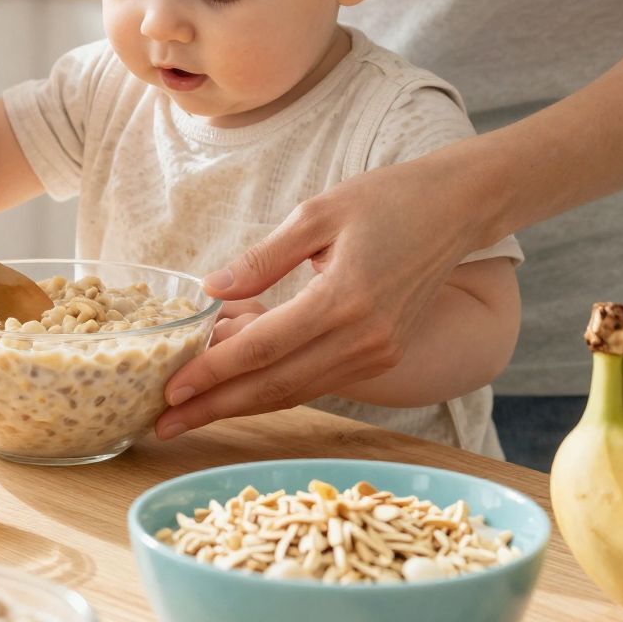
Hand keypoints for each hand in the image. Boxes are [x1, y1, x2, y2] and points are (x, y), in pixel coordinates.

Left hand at [156, 156, 482, 436]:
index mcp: (345, 299)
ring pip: (296, 391)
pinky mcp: (382, 355)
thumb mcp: (317, 213)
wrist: (458, 209)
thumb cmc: (387, 199)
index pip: (263, 348)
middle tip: (164, 423)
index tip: (170, 389)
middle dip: (216, 407)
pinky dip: (274, 388)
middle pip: (275, 385)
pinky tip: (236, 389)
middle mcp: (363, 338)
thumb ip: (262, 257)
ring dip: (240, 405)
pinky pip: (316, 380)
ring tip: (190, 415)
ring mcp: (377, 353)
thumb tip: (210, 290)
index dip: (213, 372)